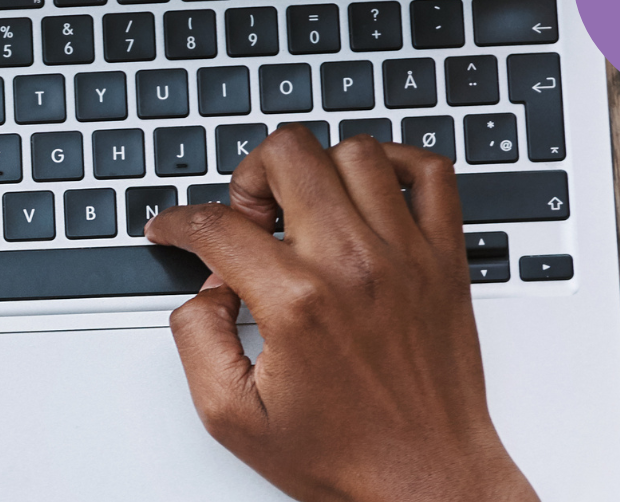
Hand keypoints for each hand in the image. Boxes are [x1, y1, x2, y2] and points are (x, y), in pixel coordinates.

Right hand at [145, 127, 538, 501]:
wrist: (428, 480)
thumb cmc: (346, 455)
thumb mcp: (232, 416)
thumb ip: (196, 339)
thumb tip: (202, 291)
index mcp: (297, 303)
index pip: (218, 224)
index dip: (178, 222)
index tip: (173, 229)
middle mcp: (354, 266)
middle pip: (288, 154)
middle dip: (249, 177)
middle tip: (249, 220)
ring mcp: (406, 256)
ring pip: (355, 151)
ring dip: (316, 169)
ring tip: (304, 210)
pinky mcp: (446, 259)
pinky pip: (433, 172)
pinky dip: (398, 163)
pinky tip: (370, 193)